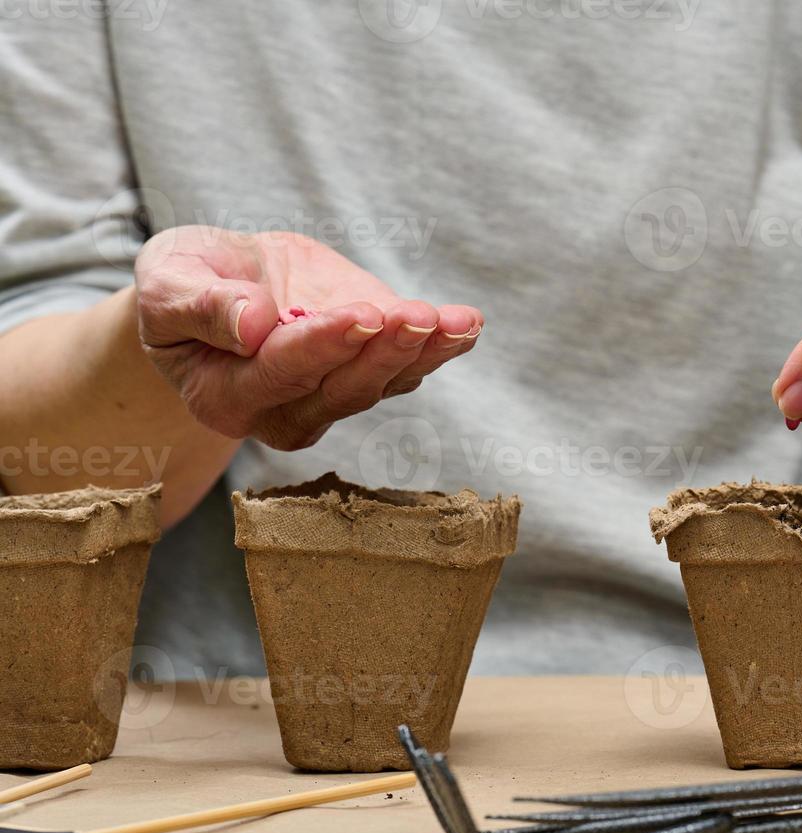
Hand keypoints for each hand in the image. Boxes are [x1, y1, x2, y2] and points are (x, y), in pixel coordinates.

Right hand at [135, 226, 481, 449]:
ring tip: (457, 322)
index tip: (363, 315)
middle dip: (384, 352)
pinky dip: (441, 346)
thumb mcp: (167, 282)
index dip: (323, 345)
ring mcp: (333, 400)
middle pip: (342, 389)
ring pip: (384, 384)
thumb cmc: (185, 284)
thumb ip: (197, 306)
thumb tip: (250, 323)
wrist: (219, 285)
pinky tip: (467, 324)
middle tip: (419, 318)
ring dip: (424, 353)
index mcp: (225, 396)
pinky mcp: (368, 374)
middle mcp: (284, 413)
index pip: (280, 373)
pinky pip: (408, 368)